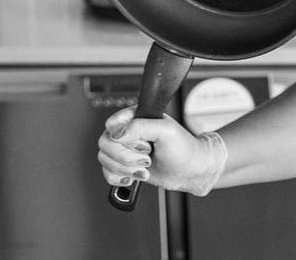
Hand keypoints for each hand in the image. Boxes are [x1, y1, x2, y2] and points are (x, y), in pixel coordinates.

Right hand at [97, 106, 227, 196]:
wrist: (190, 172)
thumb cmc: (184, 149)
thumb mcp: (166, 131)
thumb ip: (140, 126)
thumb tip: (116, 132)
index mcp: (137, 117)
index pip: (112, 123)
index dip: (123, 136)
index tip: (142, 143)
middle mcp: (128, 132)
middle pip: (105, 143)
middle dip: (127, 156)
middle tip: (147, 157)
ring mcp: (125, 150)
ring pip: (105, 159)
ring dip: (126, 168)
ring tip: (145, 167)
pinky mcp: (124, 166)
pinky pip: (107, 172)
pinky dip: (119, 177)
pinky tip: (135, 176)